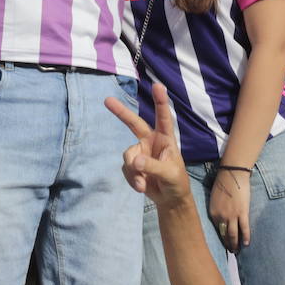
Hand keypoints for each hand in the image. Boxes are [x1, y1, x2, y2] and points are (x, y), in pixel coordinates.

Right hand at [105, 81, 192, 207]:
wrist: (170, 199)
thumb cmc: (176, 182)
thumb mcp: (170, 174)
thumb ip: (153, 166)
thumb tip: (134, 161)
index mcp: (166, 139)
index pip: (163, 117)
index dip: (160, 101)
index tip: (158, 85)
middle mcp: (151, 141)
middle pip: (134, 123)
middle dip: (121, 112)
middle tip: (107, 100)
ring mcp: (140, 152)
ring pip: (128, 155)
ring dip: (133, 171)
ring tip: (144, 183)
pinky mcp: (133, 165)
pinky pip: (126, 169)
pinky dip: (132, 179)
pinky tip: (142, 187)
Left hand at [209, 165, 250, 251]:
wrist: (232, 174)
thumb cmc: (222, 183)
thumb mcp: (214, 198)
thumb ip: (216, 210)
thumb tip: (220, 218)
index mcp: (212, 213)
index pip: (216, 230)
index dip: (221, 238)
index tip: (223, 244)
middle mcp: (221, 217)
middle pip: (224, 235)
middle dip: (228, 244)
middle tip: (231, 252)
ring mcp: (232, 216)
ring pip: (233, 235)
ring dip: (235, 244)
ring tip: (237, 251)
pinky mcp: (242, 213)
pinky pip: (244, 229)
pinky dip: (246, 237)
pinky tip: (247, 244)